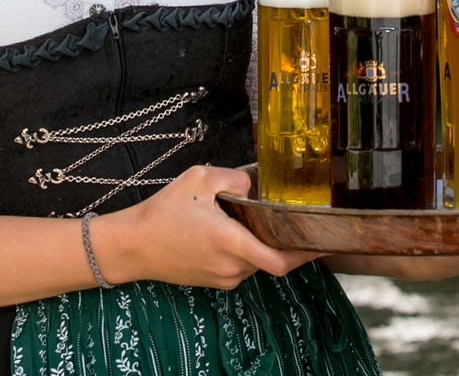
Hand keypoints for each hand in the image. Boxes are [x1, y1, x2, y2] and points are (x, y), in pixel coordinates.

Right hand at [93, 164, 318, 289]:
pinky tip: (232, 228)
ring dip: (260, 242)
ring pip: (256, 261)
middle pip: (271, 257)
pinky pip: (240, 265)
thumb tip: (254, 185)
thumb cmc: (164, 212)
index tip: (325, 240)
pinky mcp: (213, 281)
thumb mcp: (199, 179)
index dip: (307, 253)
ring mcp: (222, 278)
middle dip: (282, 238)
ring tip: (254, 217)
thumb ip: (233, 178)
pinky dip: (245, 249)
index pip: (281, 260)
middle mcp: (231, 267)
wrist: (134, 245)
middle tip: (292, 216)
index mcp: (231, 243)